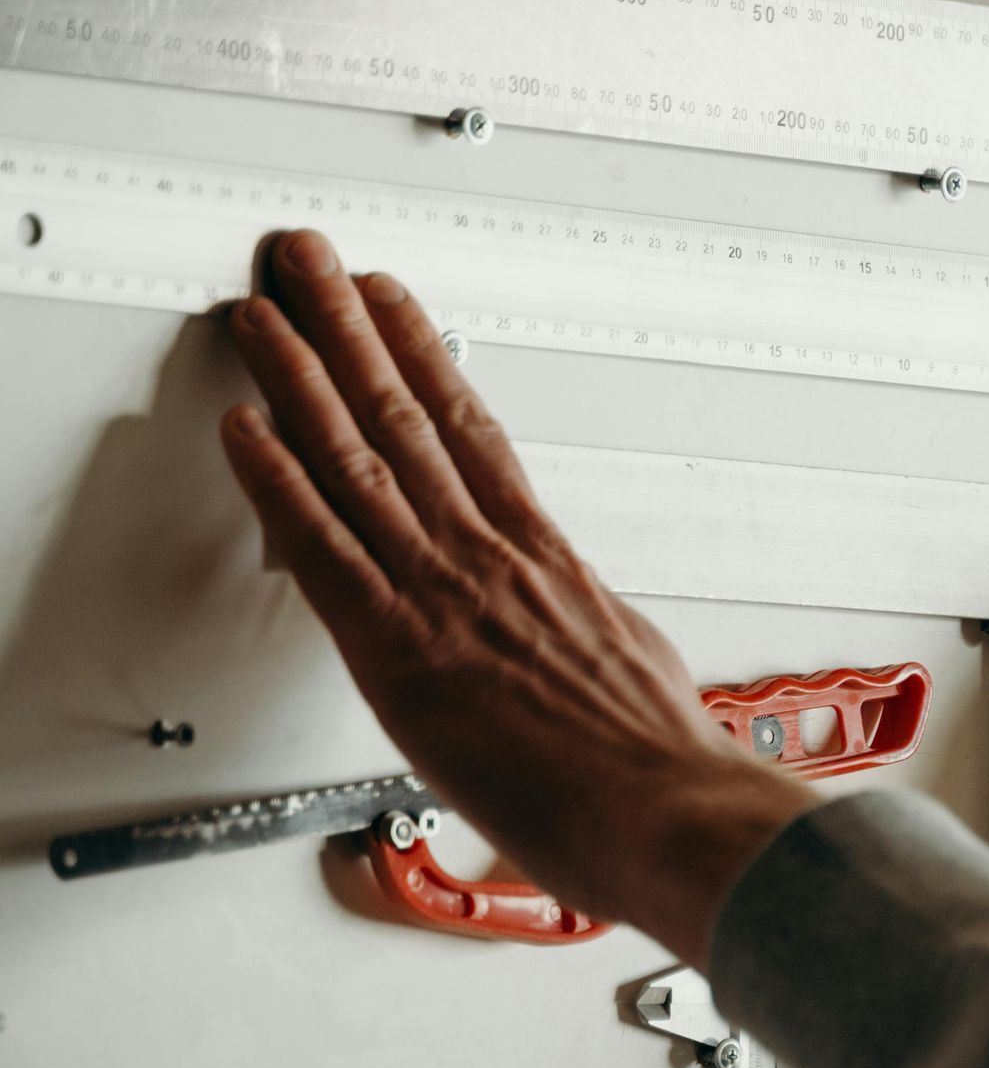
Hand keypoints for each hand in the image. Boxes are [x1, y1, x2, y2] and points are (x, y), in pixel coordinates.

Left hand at [220, 230, 814, 964]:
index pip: (469, 428)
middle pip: (404, 413)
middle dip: (348, 327)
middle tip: (308, 261)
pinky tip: (244, 426)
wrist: (667, 806)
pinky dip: (278, 480)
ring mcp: (444, 594)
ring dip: (300, 375)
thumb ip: (586, 631)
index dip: (422, 353)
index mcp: (543, 557)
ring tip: (263, 309)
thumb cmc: (658, 760)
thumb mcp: (631, 661)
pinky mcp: (403, 650)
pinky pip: (326, 546)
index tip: (392, 302)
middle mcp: (488, 556)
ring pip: (357, 458)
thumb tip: (581, 629)